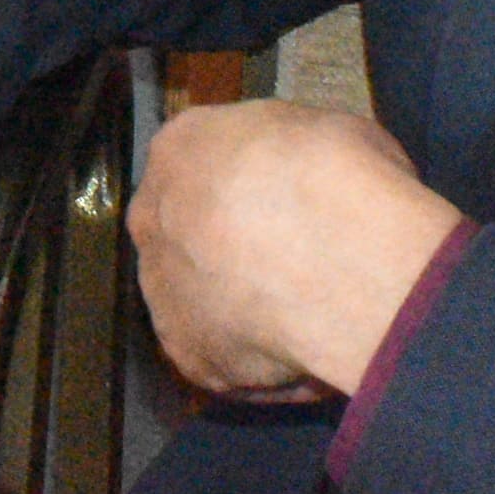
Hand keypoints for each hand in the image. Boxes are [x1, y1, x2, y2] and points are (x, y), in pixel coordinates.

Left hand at [131, 100, 463, 399]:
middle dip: (231, 251)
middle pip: (186, 234)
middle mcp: (153, 216)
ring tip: (305, 320)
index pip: (200, 168)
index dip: (247, 193)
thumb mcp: (321, 129)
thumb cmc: (339, 178)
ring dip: (239, 308)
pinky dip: (262, 365)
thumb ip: (289, 159)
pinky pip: (227, 360)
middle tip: (293, 268)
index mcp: (180, 149)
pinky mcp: (190, 356)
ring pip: (198, 299)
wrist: (342, 258)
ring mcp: (162, 290)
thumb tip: (304, 177)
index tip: (286, 210)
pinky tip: (306, 358)